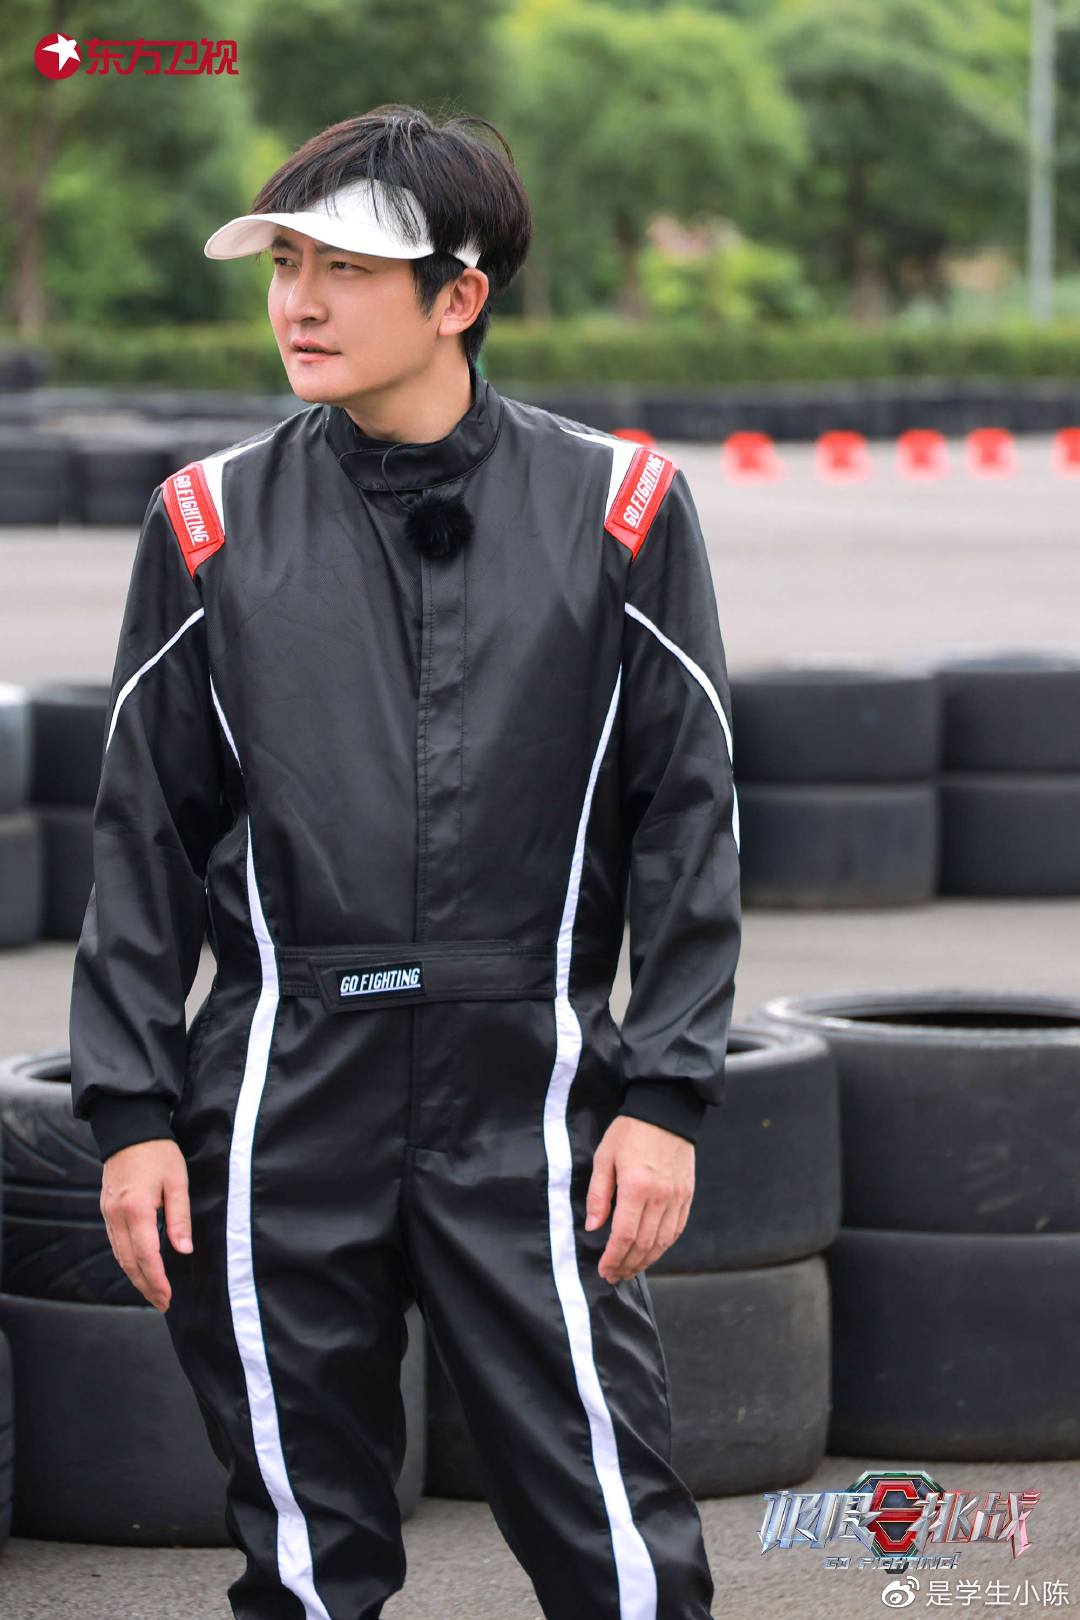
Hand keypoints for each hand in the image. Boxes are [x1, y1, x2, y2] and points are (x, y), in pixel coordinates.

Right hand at [100, 1138, 192, 1311]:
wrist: (129, 1129)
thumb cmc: (158, 1152)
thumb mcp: (177, 1182)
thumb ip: (180, 1218)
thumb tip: (184, 1250)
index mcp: (136, 1209)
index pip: (146, 1256)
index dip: (157, 1280)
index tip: (168, 1297)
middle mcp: (116, 1216)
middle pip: (129, 1262)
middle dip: (146, 1286)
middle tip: (162, 1303)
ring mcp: (108, 1214)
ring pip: (119, 1256)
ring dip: (135, 1277)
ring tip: (153, 1293)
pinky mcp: (106, 1210)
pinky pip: (115, 1243)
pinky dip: (127, 1261)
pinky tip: (139, 1268)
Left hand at [584, 1116, 693, 1283]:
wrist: (666, 1110)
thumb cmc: (630, 1131)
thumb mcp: (604, 1157)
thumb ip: (598, 1195)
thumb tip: (593, 1227)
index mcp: (636, 1187)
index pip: (625, 1235)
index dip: (613, 1257)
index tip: (604, 1270)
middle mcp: (660, 1196)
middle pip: (644, 1244)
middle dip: (627, 1265)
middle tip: (614, 1276)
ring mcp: (677, 1197)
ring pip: (663, 1241)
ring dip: (646, 1261)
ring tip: (630, 1269)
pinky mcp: (687, 1194)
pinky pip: (677, 1229)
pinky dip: (664, 1246)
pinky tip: (652, 1252)